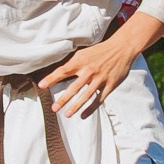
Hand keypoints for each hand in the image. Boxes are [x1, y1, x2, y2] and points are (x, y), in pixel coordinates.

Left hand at [39, 16, 160, 118]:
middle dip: (63, 98)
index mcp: (81, 61)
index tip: (41, 85)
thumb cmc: (99, 52)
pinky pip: (99, 99)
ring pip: (86, 95)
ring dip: (76, 106)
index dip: (51, 78)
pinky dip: (90, 108)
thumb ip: (72, 65)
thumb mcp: (83, 54)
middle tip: (54, 108)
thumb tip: (58, 74)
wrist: (121, 48)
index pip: (63, 70)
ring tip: (67, 114)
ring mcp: (100, 78)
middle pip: (74, 87)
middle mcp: (89, 70)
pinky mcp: (110, 85)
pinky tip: (83, 115)